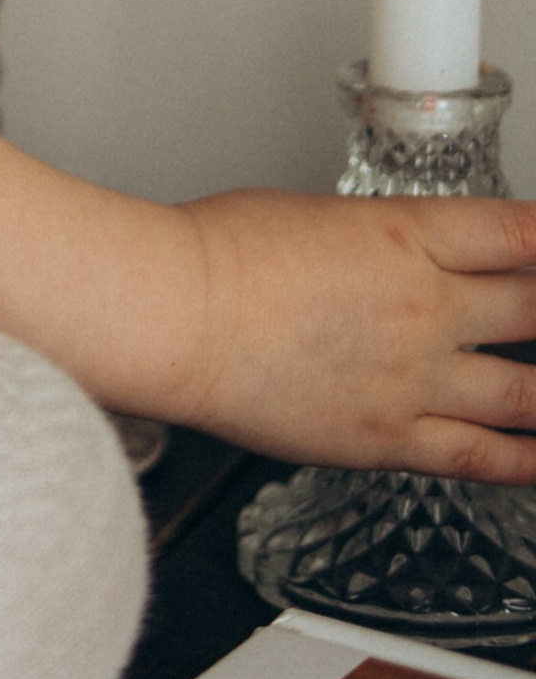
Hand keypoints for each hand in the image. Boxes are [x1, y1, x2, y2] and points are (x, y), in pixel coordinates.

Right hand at [171, 188, 535, 477]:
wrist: (178, 316)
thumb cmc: (221, 254)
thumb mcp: (317, 216)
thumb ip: (375, 242)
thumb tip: (394, 260)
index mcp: (406, 236)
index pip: (519, 232)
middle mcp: (427, 308)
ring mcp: (415, 379)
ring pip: (528, 393)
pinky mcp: (390, 440)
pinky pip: (482, 457)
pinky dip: (526, 462)